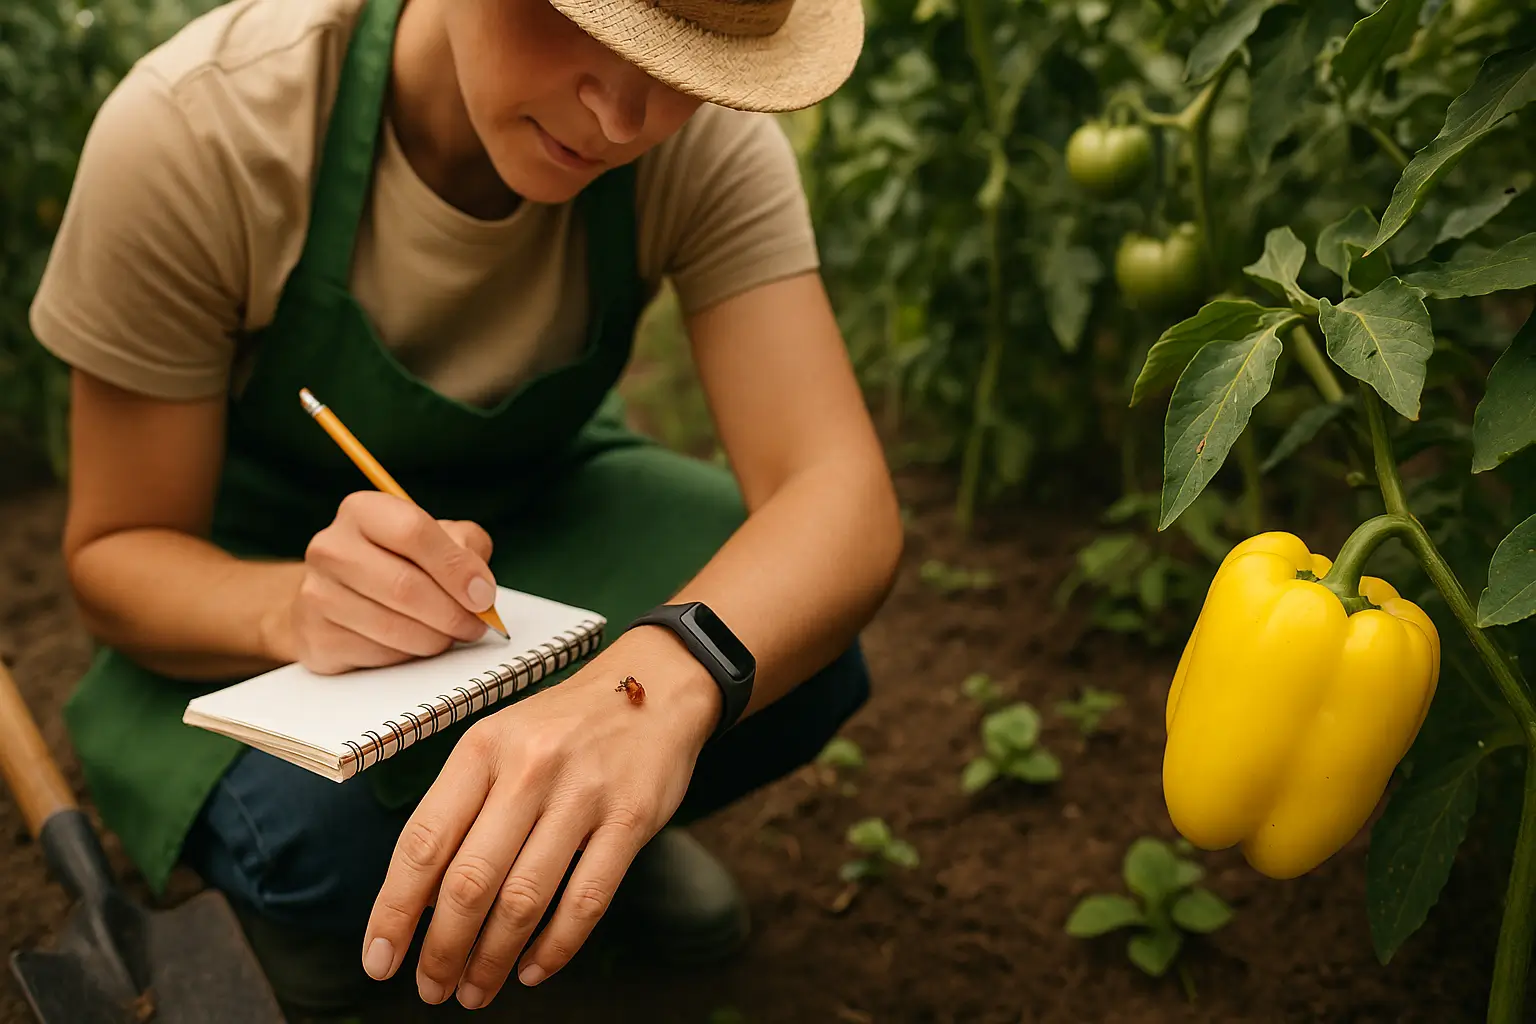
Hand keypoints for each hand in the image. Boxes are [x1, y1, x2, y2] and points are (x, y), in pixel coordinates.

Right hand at [270, 490, 498, 673]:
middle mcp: (330, 547)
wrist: (336, 595)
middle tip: (474, 626)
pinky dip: (406, 656)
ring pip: (392, 627)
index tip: (482, 595)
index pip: (413, 532)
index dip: (456, 568)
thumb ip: (466, 549)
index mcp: (363, 511)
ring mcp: (315, 593)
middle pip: (403, 586)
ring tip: (448, 635)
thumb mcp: (438, 538)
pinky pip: (375, 655)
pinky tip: (412, 644)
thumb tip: (479, 588)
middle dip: (451, 614)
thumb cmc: (399, 561)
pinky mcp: (315, 636)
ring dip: (434, 639)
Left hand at [357, 629, 721, 1008]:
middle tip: (431, 988)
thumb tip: (418, 898)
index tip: (380, 958)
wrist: (653, 686)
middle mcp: (528, 769)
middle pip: (470, 881)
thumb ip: (461, 807)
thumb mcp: (500, 741)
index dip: (394, 910)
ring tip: (475, 990)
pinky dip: (555, 947)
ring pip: (523, 899)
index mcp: (483, 749)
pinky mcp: (630, 818)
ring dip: (492, 960)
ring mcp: (583, 794)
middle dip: (442, 950)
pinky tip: (533, 969)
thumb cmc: (564, 726)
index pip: (423, 842)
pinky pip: (587, 900)